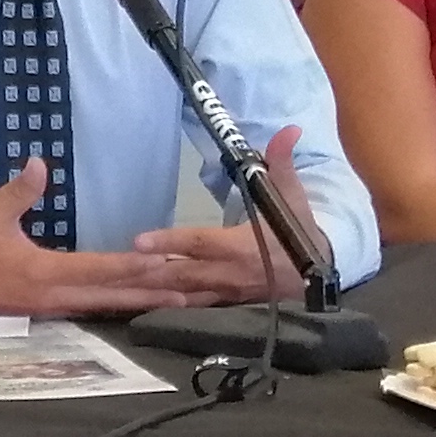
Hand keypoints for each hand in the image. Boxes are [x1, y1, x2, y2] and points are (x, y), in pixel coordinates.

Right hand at [0, 160, 206, 318]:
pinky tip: (144, 301)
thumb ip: (19, 191)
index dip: (130, 266)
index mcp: (44, 273)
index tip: (162, 261)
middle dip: (152, 291)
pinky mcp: (55, 312)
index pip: (96, 269)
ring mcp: (57, 309)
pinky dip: (124, 305)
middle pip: (113, 296)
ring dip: (144, 301)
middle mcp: (57, 297)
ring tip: (181, 299)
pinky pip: (97, 310)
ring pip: (108, 307)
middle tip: (191, 289)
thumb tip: (39, 164)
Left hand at [136, 128, 314, 300]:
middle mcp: (229, 273)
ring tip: (120, 287)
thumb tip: (289, 130)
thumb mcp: (293, 197)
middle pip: (182, 274)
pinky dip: (167, 305)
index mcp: (241, 246)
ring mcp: (226, 293)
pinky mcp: (226, 304)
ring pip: (183, 295)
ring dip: (152, 292)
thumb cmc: (300, 232)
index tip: (138, 241)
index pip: (199, 243)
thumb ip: (283, 163)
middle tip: (115, 268)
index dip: (170, 242)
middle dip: (148, 273)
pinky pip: (192, 307)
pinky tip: (145, 302)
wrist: (320, 274)